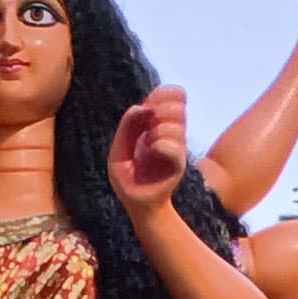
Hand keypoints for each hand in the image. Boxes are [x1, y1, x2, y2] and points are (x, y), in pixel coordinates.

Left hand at [108, 87, 189, 213]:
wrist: (138, 204)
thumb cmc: (128, 177)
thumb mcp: (118, 150)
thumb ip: (127, 126)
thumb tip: (144, 107)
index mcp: (161, 123)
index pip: (174, 94)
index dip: (161, 95)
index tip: (147, 111)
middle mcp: (173, 132)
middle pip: (178, 106)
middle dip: (159, 112)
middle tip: (147, 130)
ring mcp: (178, 148)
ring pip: (174, 124)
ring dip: (157, 132)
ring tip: (148, 146)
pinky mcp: (179, 164)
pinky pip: (173, 146)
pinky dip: (160, 146)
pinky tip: (153, 152)